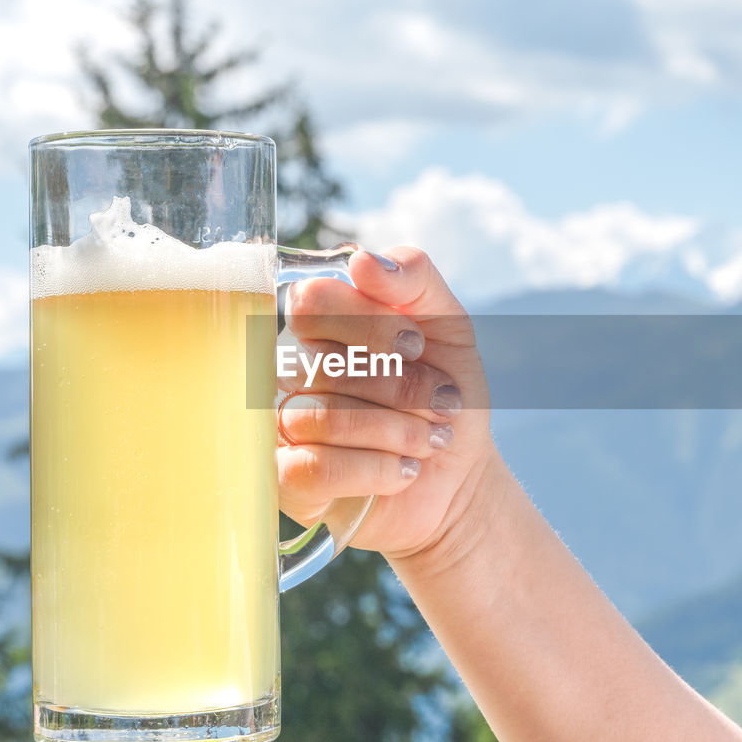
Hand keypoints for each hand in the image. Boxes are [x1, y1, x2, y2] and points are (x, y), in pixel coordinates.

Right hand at [276, 247, 496, 559]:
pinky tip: (405, 471)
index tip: (417, 345)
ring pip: (324, 416)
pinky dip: (377, 469)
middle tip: (444, 404)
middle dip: (401, 386)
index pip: (311, 302)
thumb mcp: (450, 329)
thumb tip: (362, 261)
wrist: (459, 480)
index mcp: (322, 327)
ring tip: (430, 441)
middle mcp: (291, 371)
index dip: (369, 324)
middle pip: (321, 363)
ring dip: (398, 430)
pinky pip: (317, 466)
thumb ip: (414, 280)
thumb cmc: (445, 398)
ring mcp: (281, 426)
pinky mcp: (287, 480)